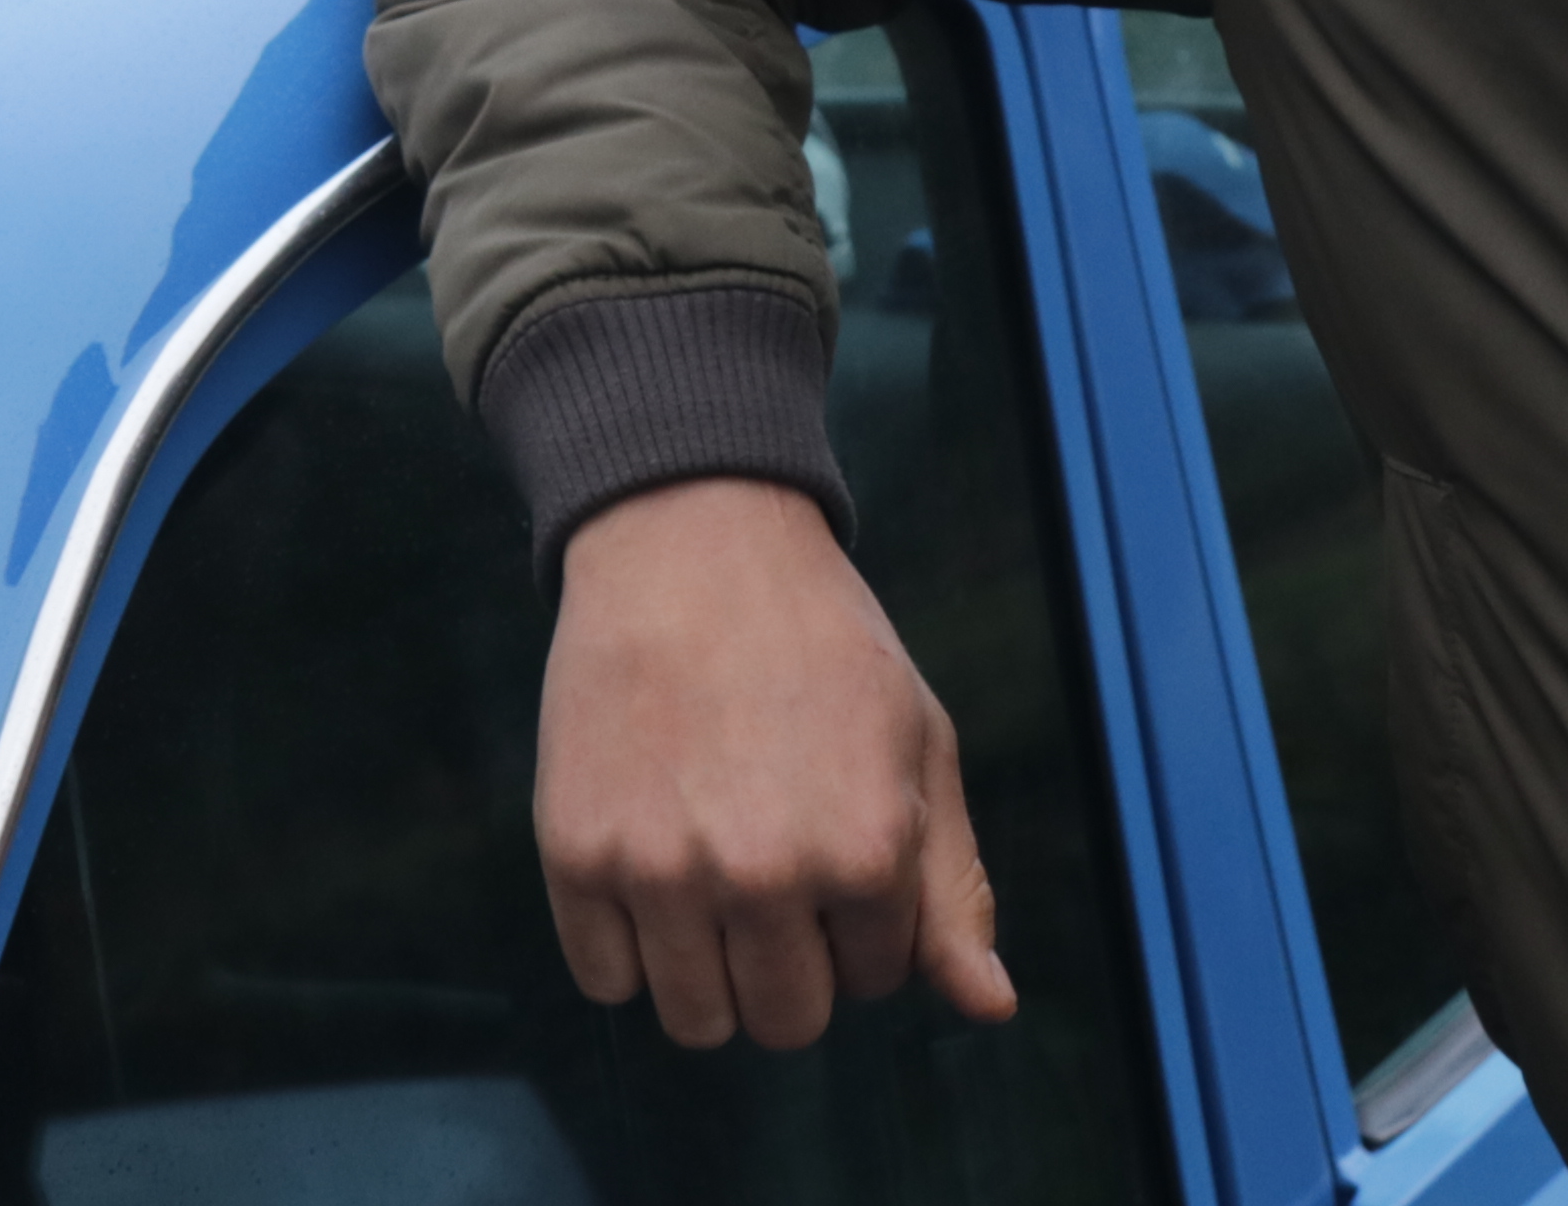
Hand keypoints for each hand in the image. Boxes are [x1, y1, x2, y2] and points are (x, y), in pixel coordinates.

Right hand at [537, 475, 1016, 1047]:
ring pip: (696, 1021)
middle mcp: (766, 876)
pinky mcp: (577, 857)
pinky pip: (606, 982)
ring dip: (712, 971)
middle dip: (793, 965)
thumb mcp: (920, 746)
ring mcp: (663, 872)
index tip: (839, 839)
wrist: (694, 544)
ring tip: (716, 872)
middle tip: (777, 865)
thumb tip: (990, 1011)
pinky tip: (653, 862)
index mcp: (866, 853)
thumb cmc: (824, 645)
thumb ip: (954, 890)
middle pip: (786, 1021)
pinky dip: (629, 947)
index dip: (862, 917)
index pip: (876, 979)